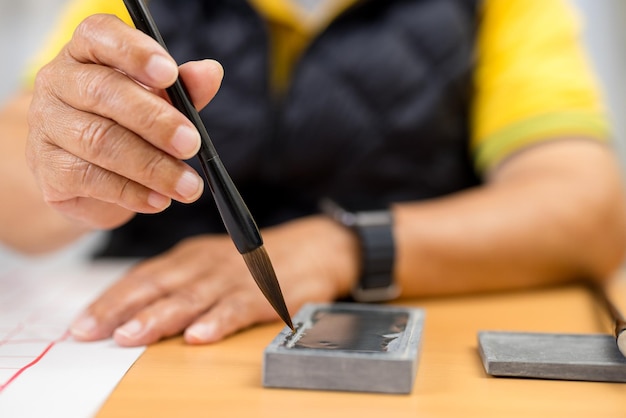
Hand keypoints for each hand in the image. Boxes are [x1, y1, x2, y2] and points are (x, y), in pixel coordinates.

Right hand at [26, 14, 222, 228]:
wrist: (87, 174)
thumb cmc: (126, 124)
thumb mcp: (160, 101)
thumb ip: (184, 89)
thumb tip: (210, 73)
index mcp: (86, 51)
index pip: (99, 35)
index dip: (134, 51)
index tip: (170, 74)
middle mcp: (57, 81)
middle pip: (102, 92)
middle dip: (155, 121)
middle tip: (192, 144)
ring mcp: (47, 126)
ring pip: (99, 141)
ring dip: (151, 166)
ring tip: (187, 185)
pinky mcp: (47, 169)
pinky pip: (90, 179)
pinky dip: (132, 192)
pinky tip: (159, 200)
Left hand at [70, 216, 359, 345]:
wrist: (316, 247)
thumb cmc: (256, 260)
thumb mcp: (212, 265)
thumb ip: (179, 284)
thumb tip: (132, 312)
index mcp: (191, 257)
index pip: (144, 276)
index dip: (111, 299)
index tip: (82, 323)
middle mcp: (208, 263)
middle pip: (159, 286)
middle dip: (121, 309)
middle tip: (90, 332)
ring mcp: (236, 277)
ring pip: (192, 298)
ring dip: (160, 317)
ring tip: (131, 336)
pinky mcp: (266, 291)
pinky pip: (239, 308)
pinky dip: (219, 321)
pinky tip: (200, 336)